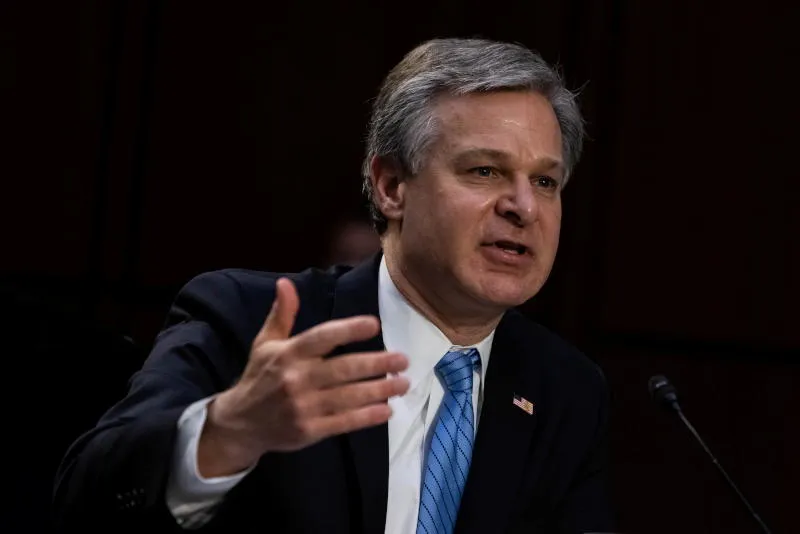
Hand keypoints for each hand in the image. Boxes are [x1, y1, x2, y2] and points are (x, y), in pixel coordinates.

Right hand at [198, 277, 408, 476]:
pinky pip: (344, 422)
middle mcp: (297, 379)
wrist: (241, 424)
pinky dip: (367, 417)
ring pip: (349, 396)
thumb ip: (282, 314)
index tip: (374, 324)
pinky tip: (387, 410)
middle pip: (343, 368)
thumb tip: (286, 283)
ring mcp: (304, 407)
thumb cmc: (260, 378)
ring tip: (404, 383)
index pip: (323, 337)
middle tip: (403, 359)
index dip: (349, 330)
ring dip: (380, 389)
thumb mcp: (265, 343)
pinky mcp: (309, 431)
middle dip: (377, 363)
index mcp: (289, 353)